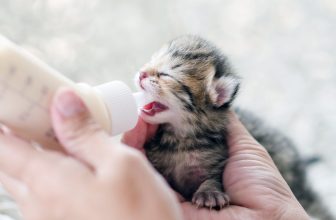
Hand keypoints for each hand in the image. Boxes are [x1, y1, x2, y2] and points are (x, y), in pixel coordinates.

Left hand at [0, 88, 182, 219]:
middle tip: (44, 111)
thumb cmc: (142, 214)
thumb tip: (63, 99)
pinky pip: (44, 191)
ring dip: (40, 151)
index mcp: (49, 182)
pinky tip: (80, 161)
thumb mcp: (121, 164)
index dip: (4, 117)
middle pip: (11, 160)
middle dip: (22, 132)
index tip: (14, 98)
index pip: (4, 144)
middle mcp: (38, 203)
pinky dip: (53, 170)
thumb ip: (86, 133)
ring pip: (27, 176)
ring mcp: (47, 216)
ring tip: (67, 133)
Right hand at [123, 111, 309, 219]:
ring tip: (138, 113)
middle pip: (152, 144)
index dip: (162, 116)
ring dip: (135, 131)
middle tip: (143, 103)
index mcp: (197, 160)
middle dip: (144, 121)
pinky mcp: (162, 196)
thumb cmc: (262, 186)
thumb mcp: (243, 146)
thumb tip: (214, 95)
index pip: (171, 135)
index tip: (157, 99)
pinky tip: (136, 129)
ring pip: (141, 156)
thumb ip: (224, 123)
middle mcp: (180, 172)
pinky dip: (132, 149)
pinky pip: (138, 173)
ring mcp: (169, 185)